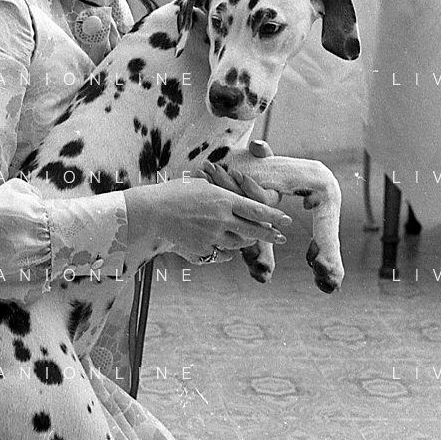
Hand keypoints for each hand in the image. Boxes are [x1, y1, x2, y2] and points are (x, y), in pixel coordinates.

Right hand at [125, 176, 291, 265]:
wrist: (154, 211)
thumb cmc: (177, 193)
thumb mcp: (203, 186)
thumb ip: (224, 194)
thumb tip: (242, 200)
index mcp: (224, 200)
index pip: (257, 210)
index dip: (274, 217)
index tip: (287, 220)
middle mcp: (222, 219)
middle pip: (254, 230)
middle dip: (271, 234)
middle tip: (282, 236)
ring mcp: (212, 236)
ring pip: (239, 243)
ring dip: (247, 241)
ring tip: (252, 238)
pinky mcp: (202, 248)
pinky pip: (221, 253)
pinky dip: (227, 251)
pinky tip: (228, 248)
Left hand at [200, 149, 281, 208]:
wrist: (249, 171)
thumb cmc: (259, 163)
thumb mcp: (263, 156)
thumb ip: (262, 151)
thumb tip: (256, 145)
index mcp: (270, 197)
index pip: (262, 199)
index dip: (250, 187)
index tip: (236, 172)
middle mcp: (255, 207)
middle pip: (240, 200)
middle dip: (225, 183)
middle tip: (213, 167)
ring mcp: (240, 210)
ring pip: (226, 202)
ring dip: (213, 185)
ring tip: (202, 169)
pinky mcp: (226, 207)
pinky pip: (215, 200)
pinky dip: (206, 187)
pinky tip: (198, 176)